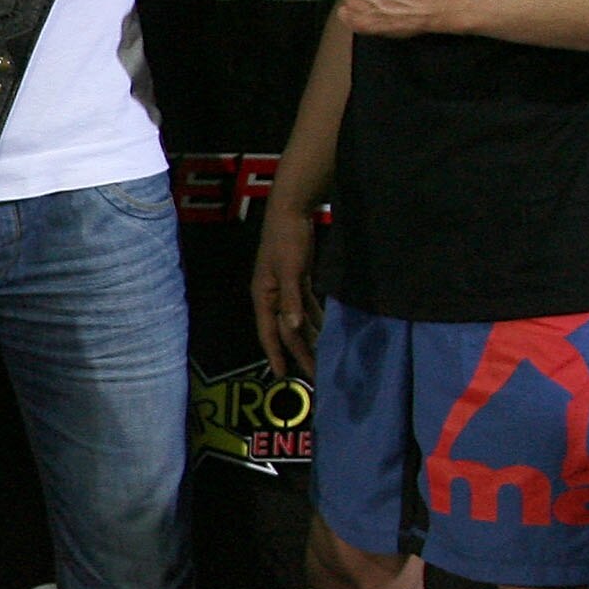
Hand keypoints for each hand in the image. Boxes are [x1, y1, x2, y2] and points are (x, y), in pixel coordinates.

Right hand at [252, 206, 321, 378]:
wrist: (291, 211)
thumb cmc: (287, 239)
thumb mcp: (290, 269)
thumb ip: (292, 298)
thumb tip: (293, 326)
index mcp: (264, 296)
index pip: (270, 333)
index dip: (276, 355)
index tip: (283, 377)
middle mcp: (272, 296)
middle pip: (285, 330)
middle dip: (299, 352)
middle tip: (314, 373)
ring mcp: (284, 288)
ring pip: (295, 320)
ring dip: (307, 338)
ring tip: (321, 356)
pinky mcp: (297, 279)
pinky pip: (304, 306)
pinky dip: (313, 319)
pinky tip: (323, 328)